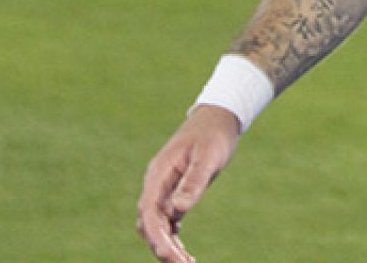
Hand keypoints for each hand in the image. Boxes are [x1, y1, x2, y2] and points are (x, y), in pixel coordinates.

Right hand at [136, 106, 240, 262]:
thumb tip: (178, 211)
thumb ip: (193, 182)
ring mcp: (163, 189)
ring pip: (156, 225)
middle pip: (149, 223)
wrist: (217, 119)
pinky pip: (167, 221)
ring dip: (167, 246)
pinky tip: (183, 252)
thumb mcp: (208, 157)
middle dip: (163, 248)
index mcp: (159, 174)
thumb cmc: (214, 135)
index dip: (156, 237)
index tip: (170, 256)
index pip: (149, 212)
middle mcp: (156, 184)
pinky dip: (172, 238)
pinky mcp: (173, 193)